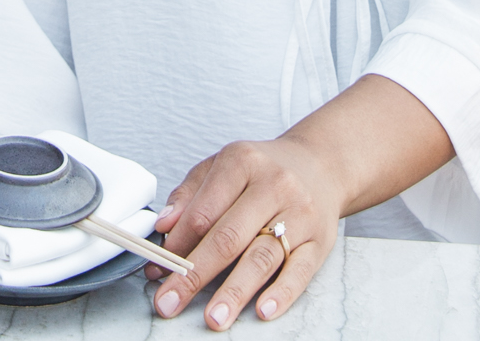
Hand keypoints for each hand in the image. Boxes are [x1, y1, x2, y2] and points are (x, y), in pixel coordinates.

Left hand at [147, 134, 344, 328]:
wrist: (321, 165)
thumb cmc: (263, 170)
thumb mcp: (224, 165)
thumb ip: (190, 194)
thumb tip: (163, 227)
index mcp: (242, 162)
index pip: (203, 210)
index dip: (178, 244)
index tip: (158, 272)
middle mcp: (272, 185)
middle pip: (228, 236)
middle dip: (195, 274)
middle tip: (170, 302)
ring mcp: (299, 213)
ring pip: (262, 256)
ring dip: (234, 291)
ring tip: (213, 318)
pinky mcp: (320, 241)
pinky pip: (300, 270)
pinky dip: (281, 293)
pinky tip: (263, 311)